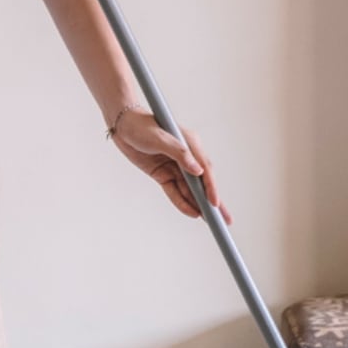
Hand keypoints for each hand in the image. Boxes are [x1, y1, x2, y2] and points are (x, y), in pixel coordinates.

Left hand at [109, 109, 230, 223]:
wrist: (122, 125)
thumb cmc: (141, 126)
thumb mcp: (160, 138)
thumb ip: (180, 153)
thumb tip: (198, 170)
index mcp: (191, 144)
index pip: (205, 169)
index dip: (211, 188)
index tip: (215, 203)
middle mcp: (186, 157)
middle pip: (202, 183)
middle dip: (213, 202)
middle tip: (225, 220)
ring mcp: (175, 167)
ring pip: (189, 191)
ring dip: (199, 205)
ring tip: (211, 222)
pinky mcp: (163, 174)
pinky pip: (174, 192)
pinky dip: (182, 203)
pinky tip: (192, 213)